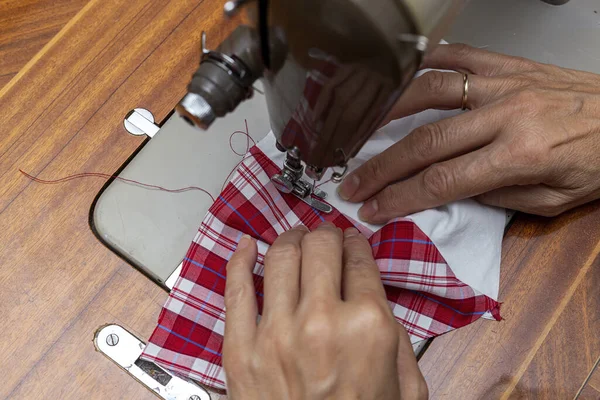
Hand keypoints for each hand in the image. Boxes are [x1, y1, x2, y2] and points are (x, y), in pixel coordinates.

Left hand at [223, 223, 426, 399]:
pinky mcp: (240, 349)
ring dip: (290, 239)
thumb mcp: (406, 386)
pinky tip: (245, 246)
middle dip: (325, 236)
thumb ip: (396, 335)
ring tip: (293, 239)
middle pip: (320, 248)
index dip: (356, 244)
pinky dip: (239, 260)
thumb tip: (373, 297)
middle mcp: (322, 321)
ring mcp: (276, 333)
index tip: (352, 243)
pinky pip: (235, 289)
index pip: (360, 260)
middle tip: (325, 238)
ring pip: (280, 258)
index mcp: (368, 327)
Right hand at [337, 43, 599, 223]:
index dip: (399, 198)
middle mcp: (506, 115)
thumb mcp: (555, 201)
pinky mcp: (509, 65)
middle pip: (425, 142)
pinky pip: (459, 55)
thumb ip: (499, 198)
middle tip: (354, 182)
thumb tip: (455, 190)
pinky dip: (425, 63)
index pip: (442, 182)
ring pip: (430, 91)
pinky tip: (403, 78)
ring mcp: (504, 83)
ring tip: (363, 131)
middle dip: (382, 167)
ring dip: (389, 113)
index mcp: (519, 155)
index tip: (373, 209)